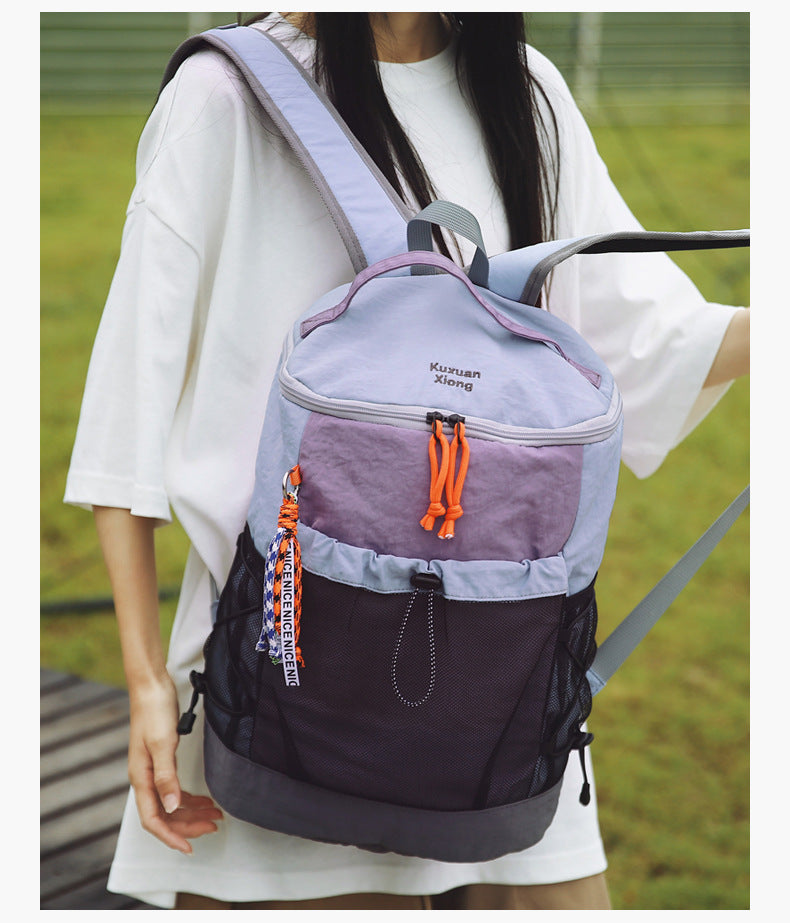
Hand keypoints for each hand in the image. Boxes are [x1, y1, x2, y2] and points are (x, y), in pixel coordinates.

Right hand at [128, 675, 222, 854]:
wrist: (152, 687)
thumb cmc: (154, 712)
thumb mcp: (162, 744)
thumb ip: (166, 777)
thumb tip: (171, 807)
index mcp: (141, 778)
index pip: (153, 819)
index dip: (170, 836)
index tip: (189, 847)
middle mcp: (145, 778)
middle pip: (165, 814)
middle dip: (188, 825)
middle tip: (213, 826)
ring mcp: (153, 769)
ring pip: (171, 803)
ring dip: (192, 811)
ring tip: (215, 814)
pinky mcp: (162, 760)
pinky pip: (174, 788)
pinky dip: (189, 797)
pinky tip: (204, 798)